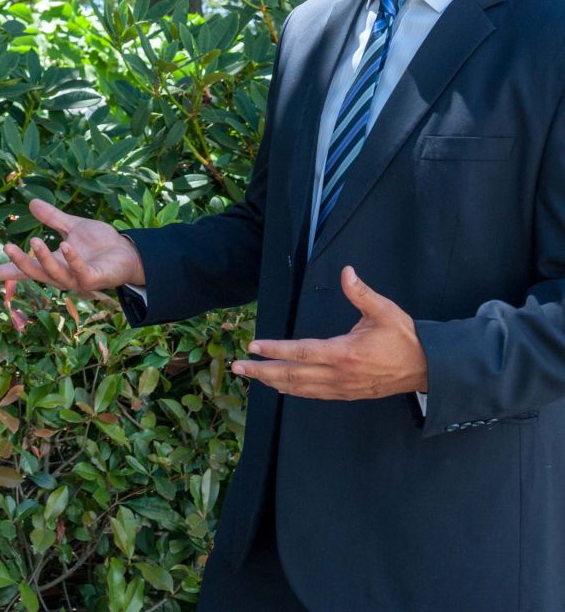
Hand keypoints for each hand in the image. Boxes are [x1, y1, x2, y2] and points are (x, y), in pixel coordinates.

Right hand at [0, 198, 144, 294]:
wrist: (128, 253)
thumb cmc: (100, 243)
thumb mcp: (73, 226)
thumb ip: (53, 218)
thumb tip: (32, 202)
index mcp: (52, 263)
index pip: (23, 269)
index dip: (2, 272)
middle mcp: (61, 275)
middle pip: (35, 273)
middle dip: (20, 262)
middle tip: (7, 246)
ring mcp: (77, 280)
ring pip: (54, 275)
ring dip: (44, 259)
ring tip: (35, 240)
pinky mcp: (94, 280)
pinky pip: (80, 272)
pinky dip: (72, 260)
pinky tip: (66, 245)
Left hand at [230, 266, 427, 398]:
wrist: (428, 369)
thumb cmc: (404, 338)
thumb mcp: (385, 311)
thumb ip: (361, 293)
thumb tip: (346, 272)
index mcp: (344, 353)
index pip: (300, 352)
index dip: (274, 349)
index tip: (252, 347)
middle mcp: (338, 374)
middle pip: (292, 374)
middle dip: (262, 371)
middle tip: (238, 367)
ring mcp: (341, 388)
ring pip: (299, 387)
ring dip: (272, 382)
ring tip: (251, 376)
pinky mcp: (346, 394)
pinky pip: (313, 394)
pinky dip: (292, 390)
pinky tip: (280, 386)